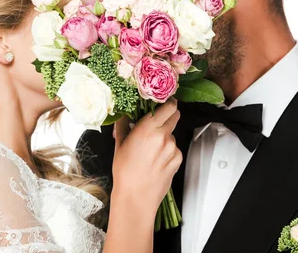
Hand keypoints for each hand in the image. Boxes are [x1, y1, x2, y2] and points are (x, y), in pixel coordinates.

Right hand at [111, 99, 181, 214]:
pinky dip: (168, 151)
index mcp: (147, 128)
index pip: (168, 106)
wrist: (136, 196)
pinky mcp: (178, 159)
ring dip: (165, 137)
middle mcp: (163, 135)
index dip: (168, 102)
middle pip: (175, 116)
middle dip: (168, 117)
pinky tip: (157, 161)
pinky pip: (175, 149)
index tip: (165, 102)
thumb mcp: (119, 144)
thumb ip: (123, 125)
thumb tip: (125, 114)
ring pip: (172, 134)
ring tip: (151, 151)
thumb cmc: (125, 171)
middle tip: (157, 124)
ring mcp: (173, 148)